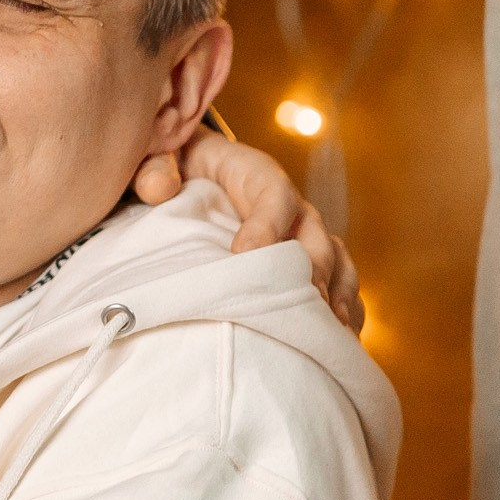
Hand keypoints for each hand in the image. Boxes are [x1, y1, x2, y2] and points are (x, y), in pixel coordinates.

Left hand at [135, 132, 362, 331]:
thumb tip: (157, 187)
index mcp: (258, 176)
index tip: (244, 254)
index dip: (266, 225)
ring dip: (333, 299)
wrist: (199, 172)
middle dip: (308, 275)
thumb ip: (156, 169)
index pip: (275, 194)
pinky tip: (336, 341)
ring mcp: (308, 240)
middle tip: (294, 309)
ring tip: (325, 333)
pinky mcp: (312, 266)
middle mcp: (294, 209)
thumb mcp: (164, 158)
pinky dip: (343, 313)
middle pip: (315, 239)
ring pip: (337, 265)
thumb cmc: (183, 170)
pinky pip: (340, 288)